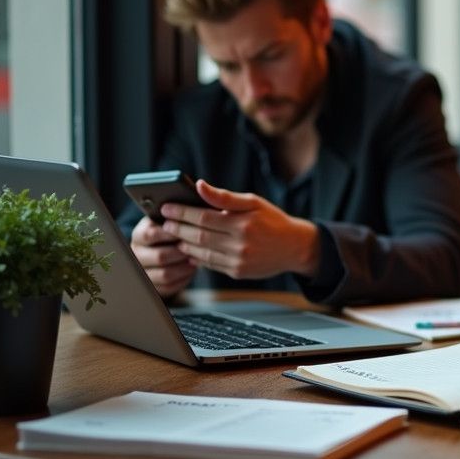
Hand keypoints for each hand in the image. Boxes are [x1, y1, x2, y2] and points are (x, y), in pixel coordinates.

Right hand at [130, 216, 196, 297]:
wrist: (164, 247)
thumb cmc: (171, 230)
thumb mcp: (169, 218)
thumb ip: (177, 214)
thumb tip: (194, 204)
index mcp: (139, 234)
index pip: (151, 234)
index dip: (171, 233)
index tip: (188, 230)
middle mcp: (136, 254)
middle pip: (160, 256)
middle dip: (181, 252)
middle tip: (197, 247)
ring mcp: (142, 272)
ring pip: (165, 274)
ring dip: (184, 267)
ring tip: (196, 258)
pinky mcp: (152, 286)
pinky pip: (169, 286)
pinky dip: (184, 278)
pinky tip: (191, 269)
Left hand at [159, 180, 320, 280]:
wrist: (294, 247)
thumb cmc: (273, 220)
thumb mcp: (253, 202)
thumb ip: (224, 196)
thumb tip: (199, 185)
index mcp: (243, 223)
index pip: (203, 217)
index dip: (182, 212)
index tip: (167, 207)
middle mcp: (240, 243)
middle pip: (198, 236)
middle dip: (177, 228)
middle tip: (165, 221)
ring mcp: (238, 260)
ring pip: (201, 252)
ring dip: (184, 244)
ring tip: (174, 235)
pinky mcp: (238, 272)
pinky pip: (211, 264)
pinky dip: (197, 257)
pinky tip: (189, 250)